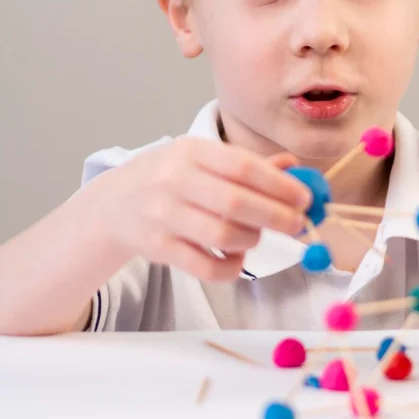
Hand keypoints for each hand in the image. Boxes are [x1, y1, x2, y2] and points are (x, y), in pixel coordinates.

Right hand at [85, 138, 310, 280]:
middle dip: (276, 216)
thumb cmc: (171, 179)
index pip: (243, 167)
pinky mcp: (157, 248)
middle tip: (298, 225)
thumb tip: (293, 166)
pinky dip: (230, 267)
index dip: (280, 185)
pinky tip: (237, 258)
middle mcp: (173, 180)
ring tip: (256, 236)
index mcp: (191, 151)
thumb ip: (246, 164)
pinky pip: (205, 266)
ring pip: (222, 235)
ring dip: (252, 240)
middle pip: (236, 202)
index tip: (305, 198)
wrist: (113, 204)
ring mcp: (162, 215)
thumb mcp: (203, 159)